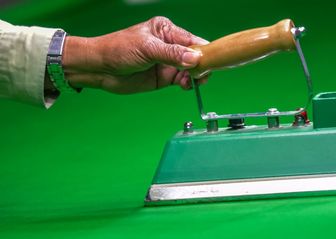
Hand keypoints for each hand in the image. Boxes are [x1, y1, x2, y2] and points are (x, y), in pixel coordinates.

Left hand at [62, 16, 208, 93]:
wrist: (100, 69)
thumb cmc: (118, 50)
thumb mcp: (147, 49)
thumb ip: (172, 54)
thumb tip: (195, 58)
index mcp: (167, 30)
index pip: (192, 40)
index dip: (203, 51)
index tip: (209, 63)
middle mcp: (170, 46)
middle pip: (196, 56)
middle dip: (201, 66)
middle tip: (200, 76)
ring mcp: (168, 62)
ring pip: (192, 70)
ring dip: (195, 77)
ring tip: (190, 82)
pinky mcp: (165, 77)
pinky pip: (183, 80)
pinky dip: (188, 84)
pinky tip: (185, 85)